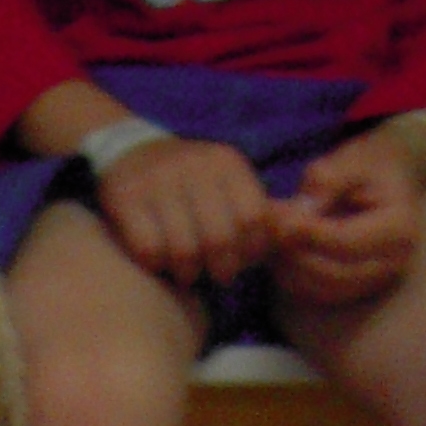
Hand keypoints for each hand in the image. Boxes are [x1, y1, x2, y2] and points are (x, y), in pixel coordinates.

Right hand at [92, 137, 276, 287]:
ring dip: (188, 272)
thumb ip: (261, 209)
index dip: (252, 250)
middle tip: (218, 274)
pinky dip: (157, 264)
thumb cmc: (190, 182)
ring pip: (184, 250)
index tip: (243, 260)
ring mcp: (158, 181)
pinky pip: (150, 250)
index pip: (253, 218)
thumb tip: (298, 229)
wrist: (131, 151)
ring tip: (188, 270)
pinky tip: (161, 260)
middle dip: (222, 268)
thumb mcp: (228, 183)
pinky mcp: (127, 198)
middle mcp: (195, 166)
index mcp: (226, 162)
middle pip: (220, 238)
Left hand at [269, 124, 425, 311]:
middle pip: (334, 273)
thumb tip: (300, 212)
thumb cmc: (367, 165)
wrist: (388, 178)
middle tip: (270, 228)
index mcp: (400, 229)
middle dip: (296, 254)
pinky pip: (320, 294)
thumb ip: (328, 180)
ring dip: (290, 268)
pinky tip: (279, 252)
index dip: (310, 235)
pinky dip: (294, 277)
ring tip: (271, 236)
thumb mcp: (350, 159)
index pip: (347, 242)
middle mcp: (393, 263)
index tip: (281, 220)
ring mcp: (376, 281)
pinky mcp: (357, 289)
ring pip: (324, 289)